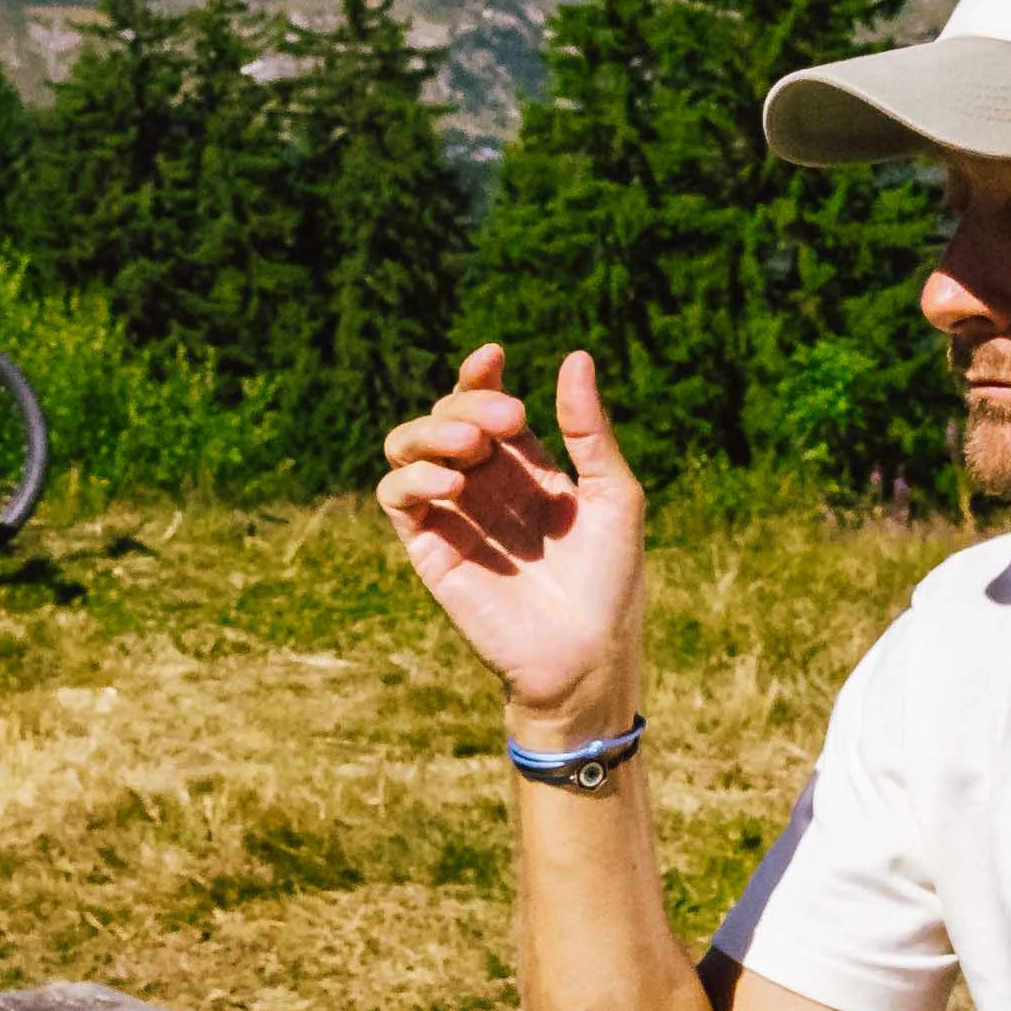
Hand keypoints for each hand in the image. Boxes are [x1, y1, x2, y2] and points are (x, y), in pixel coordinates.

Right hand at [376, 346, 650, 745]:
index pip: (486, 404)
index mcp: (526, 466)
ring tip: (473, 448)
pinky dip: (414, 477)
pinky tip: (454, 483)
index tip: (493, 357)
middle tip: (508, 420)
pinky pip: (396, 496)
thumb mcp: (615, 494)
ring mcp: (453, 514)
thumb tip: (575, 355)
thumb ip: (589, 430)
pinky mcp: (429, 549)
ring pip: (407, 447)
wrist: (585, 656)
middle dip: (469, 404)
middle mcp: (483, 484)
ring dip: (431, 431)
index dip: (480, 376)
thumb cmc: (610, 581)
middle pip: (446, 416)